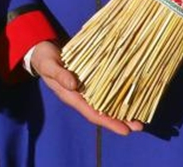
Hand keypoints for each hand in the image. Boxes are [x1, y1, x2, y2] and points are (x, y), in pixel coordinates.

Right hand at [29, 42, 143, 135]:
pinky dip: (117, 95)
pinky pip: (105, 91)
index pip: (92, 113)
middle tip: (139, 126)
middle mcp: (80, 96)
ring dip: (121, 110)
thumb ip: (59, 75)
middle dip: (120, 120)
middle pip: (103, 112)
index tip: (125, 130)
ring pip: (106, 103)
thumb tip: (73, 84)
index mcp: (71, 96)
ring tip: (139, 116)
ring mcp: (85, 89)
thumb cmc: (45, 60)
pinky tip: (129, 95)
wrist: (43, 51)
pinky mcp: (90, 80)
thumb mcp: (49, 65)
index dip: (108, 122)